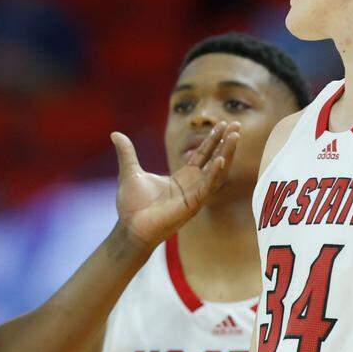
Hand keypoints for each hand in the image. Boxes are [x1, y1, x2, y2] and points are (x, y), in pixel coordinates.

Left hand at [111, 122, 239, 246]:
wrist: (129, 227)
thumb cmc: (132, 206)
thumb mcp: (130, 172)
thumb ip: (127, 153)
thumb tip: (115, 134)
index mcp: (182, 178)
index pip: (202, 155)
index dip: (213, 139)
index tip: (223, 124)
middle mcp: (192, 185)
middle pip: (214, 160)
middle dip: (226, 143)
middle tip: (237, 125)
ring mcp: (194, 195)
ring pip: (216, 172)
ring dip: (226, 154)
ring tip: (234, 137)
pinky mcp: (192, 205)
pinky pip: (207, 187)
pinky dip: (215, 174)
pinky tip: (221, 159)